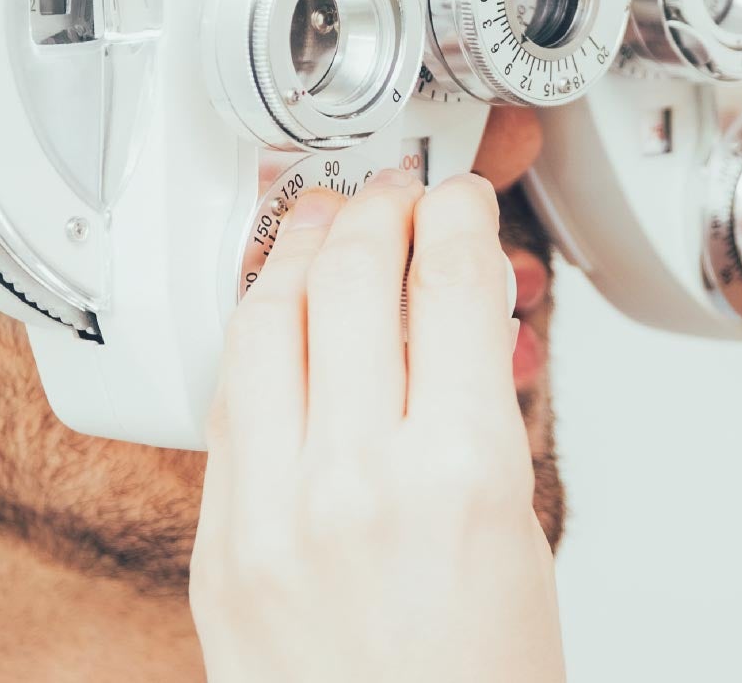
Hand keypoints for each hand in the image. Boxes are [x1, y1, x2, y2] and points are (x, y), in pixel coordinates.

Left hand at [191, 169, 563, 682]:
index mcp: (456, 477)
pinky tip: (276, 317)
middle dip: (377, 213)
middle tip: (397, 194)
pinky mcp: (220, 546)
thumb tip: (467, 331)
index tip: (460, 200)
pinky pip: (229, 402)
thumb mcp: (522, 540)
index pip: (450, 289)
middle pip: (353, 283)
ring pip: (270, 323)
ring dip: (301, 252)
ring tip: (327, 224)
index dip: (456, 217)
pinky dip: (256, 338)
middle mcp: (355, 481)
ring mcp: (272, 512)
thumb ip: (483, 422)